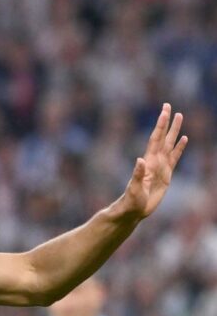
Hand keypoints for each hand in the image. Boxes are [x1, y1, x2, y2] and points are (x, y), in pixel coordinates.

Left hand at [120, 103, 187, 218]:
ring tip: (180, 117)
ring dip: (175, 131)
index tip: (165, 111)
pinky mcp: (166, 175)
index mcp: (148, 161)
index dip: (160, 124)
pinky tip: (184, 139)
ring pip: (170, 145)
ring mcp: (160, 167)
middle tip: (169, 106)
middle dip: (167, 122)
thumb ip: (138, 175)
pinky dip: (180, 148)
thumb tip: (140, 160)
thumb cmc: (131, 200)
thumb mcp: (135, 188)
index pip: (156, 138)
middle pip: (163, 137)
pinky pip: (175, 158)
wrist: (133, 210)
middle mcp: (154, 161)